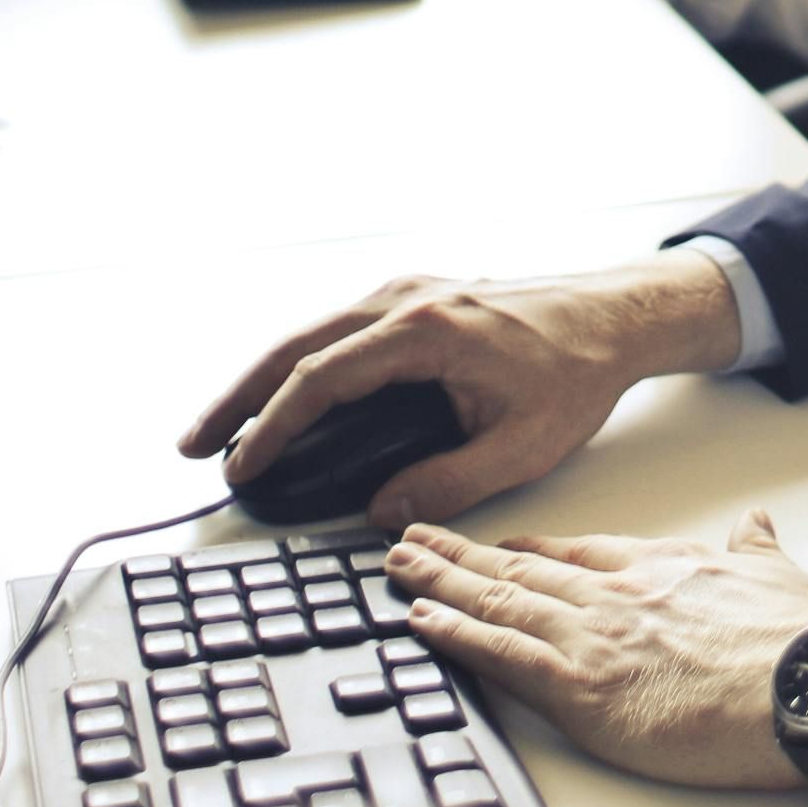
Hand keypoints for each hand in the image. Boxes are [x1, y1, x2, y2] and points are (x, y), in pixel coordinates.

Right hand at [176, 253, 743, 525]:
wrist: (614, 317)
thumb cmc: (577, 374)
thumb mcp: (521, 447)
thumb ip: (448, 483)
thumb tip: (381, 513)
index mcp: (426, 330)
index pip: (321, 379)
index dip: (272, 428)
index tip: (240, 468)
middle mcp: (407, 299)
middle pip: (296, 345)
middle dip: (237, 397)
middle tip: (192, 446)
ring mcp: (408, 292)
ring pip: (311, 333)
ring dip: (261, 378)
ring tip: (221, 429)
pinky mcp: (414, 299)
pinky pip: (338, 331)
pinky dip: (298, 364)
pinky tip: (280, 398)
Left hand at [391, 513, 807, 794]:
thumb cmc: (805, 639)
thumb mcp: (782, 575)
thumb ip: (757, 549)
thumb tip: (757, 524)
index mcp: (661, 567)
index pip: (580, 551)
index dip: (532, 549)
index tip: (501, 545)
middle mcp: (616, 593)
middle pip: (522, 569)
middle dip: (462, 554)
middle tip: (414, 539)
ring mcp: (593, 637)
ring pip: (498, 601)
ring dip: (441, 583)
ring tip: (398, 565)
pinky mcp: (580, 688)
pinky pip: (500, 655)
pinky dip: (455, 635)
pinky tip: (420, 621)